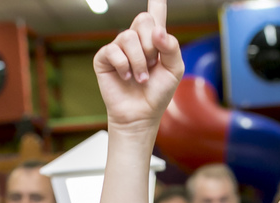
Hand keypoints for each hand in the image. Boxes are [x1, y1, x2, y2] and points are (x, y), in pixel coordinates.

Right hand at [93, 0, 183, 131]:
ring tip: (141, 77)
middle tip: (152, 64)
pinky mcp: (104, 58)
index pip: (155, 14)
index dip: (156, 2)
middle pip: (143, 20)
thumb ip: (172, 48)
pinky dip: (124, 66)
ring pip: (128, 37)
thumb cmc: (158, 93)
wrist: (141, 115)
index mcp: (154, 40)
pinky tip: (126, 78)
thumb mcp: (174, 70)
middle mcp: (135, 40)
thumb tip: (157, 31)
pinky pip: (114, 50)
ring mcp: (118, 47)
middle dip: (151, 45)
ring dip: (139, 61)